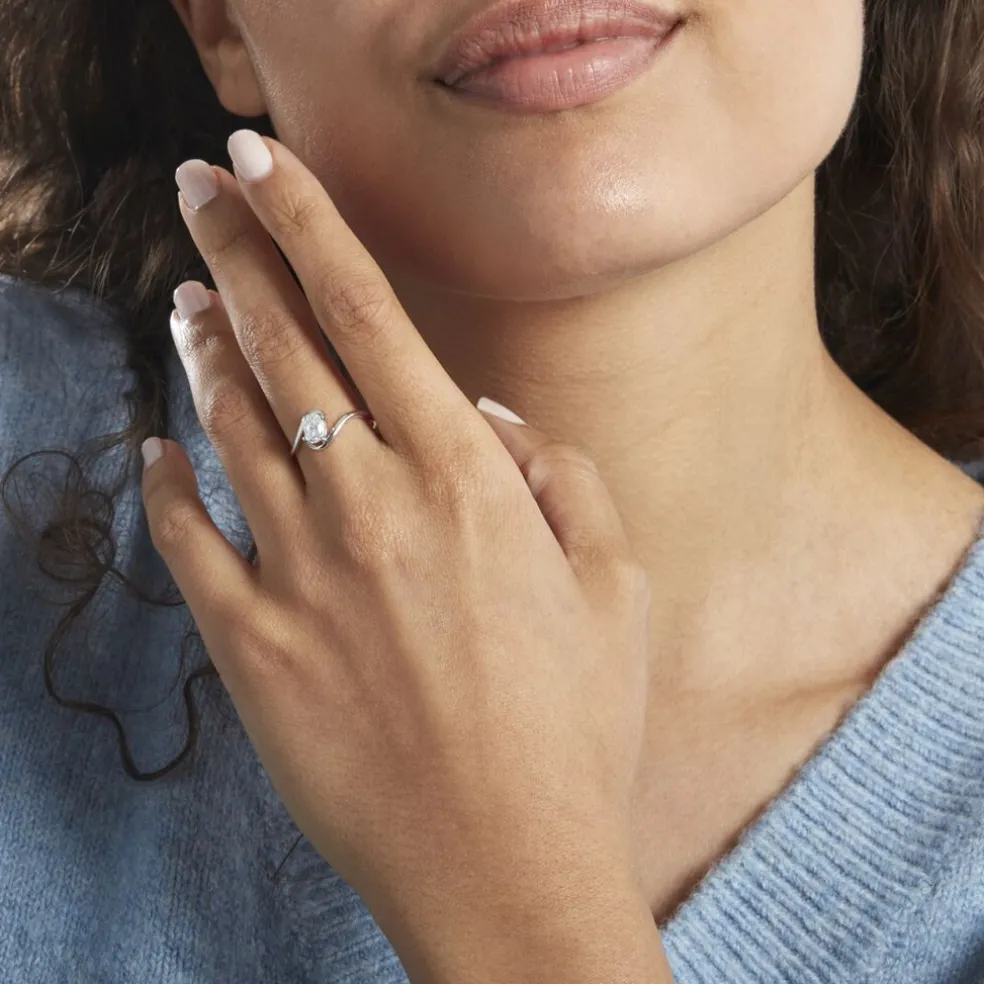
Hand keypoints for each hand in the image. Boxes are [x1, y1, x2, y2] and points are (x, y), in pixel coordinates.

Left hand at [141, 130, 653, 942]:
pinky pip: (188, 539)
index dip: (308, 219)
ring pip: (227, 425)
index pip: (367, 307)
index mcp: (463, 478)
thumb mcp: (616, 584)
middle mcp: (371, 503)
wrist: (506, 865)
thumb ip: (562, 474)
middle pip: (282, 342)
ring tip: (186, 299)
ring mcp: (300, 573)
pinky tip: (155, 446)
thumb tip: (488, 413)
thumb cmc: (577, 725)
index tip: (264, 160)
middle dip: (234, 248)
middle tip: (196, 189)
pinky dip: (165, 481)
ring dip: (202, 349)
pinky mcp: (249, 647)